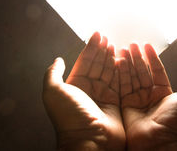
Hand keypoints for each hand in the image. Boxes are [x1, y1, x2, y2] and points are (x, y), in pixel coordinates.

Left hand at [42, 32, 124, 149]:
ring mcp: (103, 97)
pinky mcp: (116, 103)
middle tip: (107, 37)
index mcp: (74, 86)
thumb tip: (58, 60)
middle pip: (97, 65)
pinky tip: (123, 60)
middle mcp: (89, 91)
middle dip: (102, 50)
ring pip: (109, 72)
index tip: (97, 35)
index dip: (90, 48)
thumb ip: (53, 74)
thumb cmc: (70, 118)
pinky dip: (122, 71)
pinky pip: (120, 83)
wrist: (90, 140)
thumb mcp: (53, 92)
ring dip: (112, 58)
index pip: (84, 62)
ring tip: (116, 44)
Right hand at [119, 43, 176, 150]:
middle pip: (142, 73)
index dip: (152, 58)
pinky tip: (117, 62)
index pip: (156, 71)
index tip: (146, 45)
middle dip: (136, 58)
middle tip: (131, 44)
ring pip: (130, 78)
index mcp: (164, 93)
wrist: (164, 143)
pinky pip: (121, 88)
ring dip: (126, 63)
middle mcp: (150, 97)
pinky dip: (119, 75)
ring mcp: (137, 102)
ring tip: (122, 48)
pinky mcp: (126, 108)